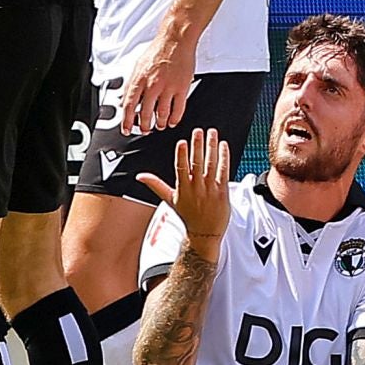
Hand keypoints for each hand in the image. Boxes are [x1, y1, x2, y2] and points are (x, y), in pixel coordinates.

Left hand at [120, 30, 197, 134]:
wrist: (175, 41)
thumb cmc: (158, 51)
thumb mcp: (137, 66)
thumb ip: (130, 84)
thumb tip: (124, 99)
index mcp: (139, 80)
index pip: (129, 106)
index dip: (127, 121)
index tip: (126, 129)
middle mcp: (152, 85)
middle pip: (146, 113)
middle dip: (145, 126)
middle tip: (145, 129)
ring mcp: (168, 87)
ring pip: (162, 114)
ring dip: (160, 124)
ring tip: (160, 126)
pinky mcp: (182, 88)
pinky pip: (178, 109)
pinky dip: (175, 119)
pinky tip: (173, 121)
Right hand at [136, 128, 231, 243]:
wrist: (204, 233)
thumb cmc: (188, 216)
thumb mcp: (169, 200)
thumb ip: (156, 184)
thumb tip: (140, 176)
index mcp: (183, 189)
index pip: (181, 168)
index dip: (181, 155)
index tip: (182, 142)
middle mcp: (197, 188)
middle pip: (197, 163)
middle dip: (197, 145)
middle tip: (198, 131)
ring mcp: (211, 189)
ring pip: (211, 164)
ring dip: (212, 147)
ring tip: (212, 133)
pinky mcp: (223, 190)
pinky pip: (224, 171)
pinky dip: (224, 157)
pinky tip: (223, 146)